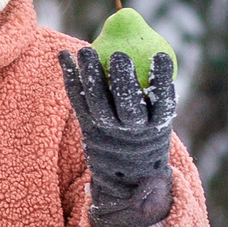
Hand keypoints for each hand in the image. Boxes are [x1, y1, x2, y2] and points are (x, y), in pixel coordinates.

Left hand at [59, 45, 176, 226]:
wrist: (126, 176)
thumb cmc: (146, 136)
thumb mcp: (160, 124)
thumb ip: (158, 95)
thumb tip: (157, 50)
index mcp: (157, 129)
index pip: (163, 103)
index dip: (162, 80)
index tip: (161, 55)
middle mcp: (132, 133)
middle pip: (128, 107)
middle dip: (124, 82)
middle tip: (119, 55)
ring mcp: (107, 132)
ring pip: (98, 104)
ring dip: (91, 76)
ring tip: (85, 51)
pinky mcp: (87, 129)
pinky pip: (77, 102)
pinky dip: (70, 79)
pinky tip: (64, 55)